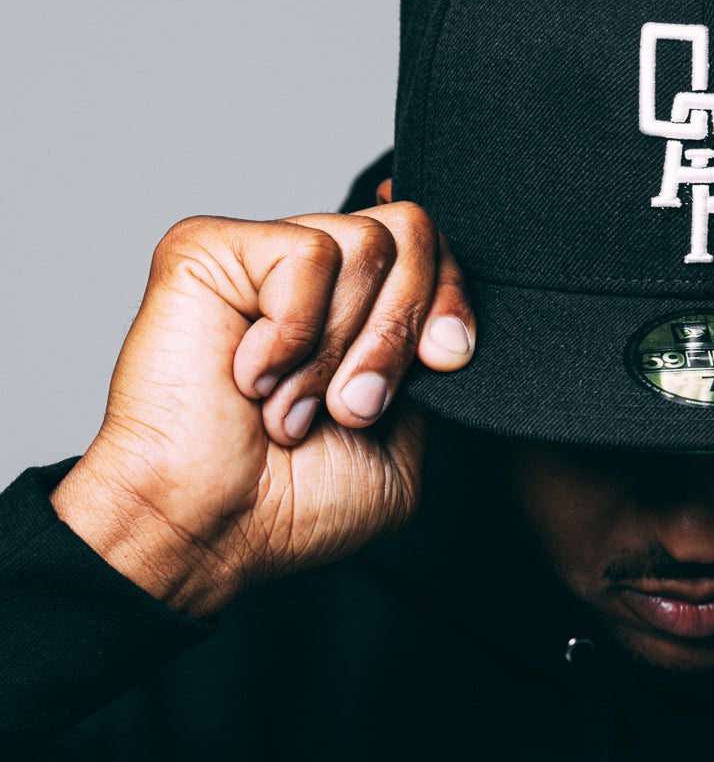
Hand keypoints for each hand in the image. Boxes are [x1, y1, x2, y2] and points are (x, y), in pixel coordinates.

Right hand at [51, 202, 474, 617]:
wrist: (210, 526)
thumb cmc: (291, 502)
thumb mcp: (404, 448)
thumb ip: (428, 373)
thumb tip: (449, 313)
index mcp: (356, 308)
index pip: (435, 248)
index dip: (453, 299)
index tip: (443, 361)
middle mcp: (313, 274)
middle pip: (412, 235)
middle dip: (399, 335)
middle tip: (351, 407)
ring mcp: (262, 257)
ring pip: (367, 244)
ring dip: (341, 347)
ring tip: (292, 404)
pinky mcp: (210, 248)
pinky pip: (308, 253)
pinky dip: (294, 332)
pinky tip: (251, 374)